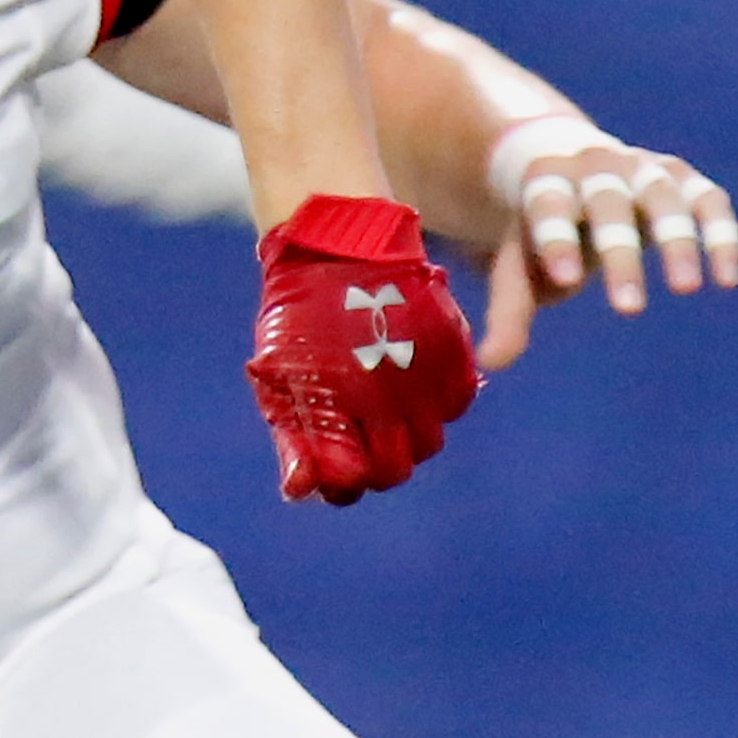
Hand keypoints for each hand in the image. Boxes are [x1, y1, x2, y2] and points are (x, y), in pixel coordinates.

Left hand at [247, 194, 478, 504]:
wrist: (336, 246)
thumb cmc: (298, 312)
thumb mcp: (279, 373)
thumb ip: (292, 434)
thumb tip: (299, 492)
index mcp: (340, 407)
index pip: (355, 477)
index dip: (347, 482)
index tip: (339, 473)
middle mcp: (388, 400)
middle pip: (398, 467)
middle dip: (379, 466)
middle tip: (363, 447)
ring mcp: (423, 377)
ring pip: (430, 440)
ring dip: (409, 438)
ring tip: (385, 414)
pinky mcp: (451, 352)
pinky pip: (458, 401)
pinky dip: (440, 404)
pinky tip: (413, 389)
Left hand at [476, 117, 737, 368]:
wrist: (571, 170)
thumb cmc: (544, 230)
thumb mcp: (520, 263)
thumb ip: (509, 309)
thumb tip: (491, 363)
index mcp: (544, 181)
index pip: (547, 206)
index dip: (555, 240)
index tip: (564, 281)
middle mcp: (594, 166)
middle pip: (606, 204)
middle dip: (618, 253)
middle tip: (628, 310)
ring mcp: (642, 168)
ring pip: (662, 197)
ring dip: (676, 241)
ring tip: (684, 290)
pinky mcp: (684, 178)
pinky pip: (708, 200)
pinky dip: (719, 234)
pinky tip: (726, 279)